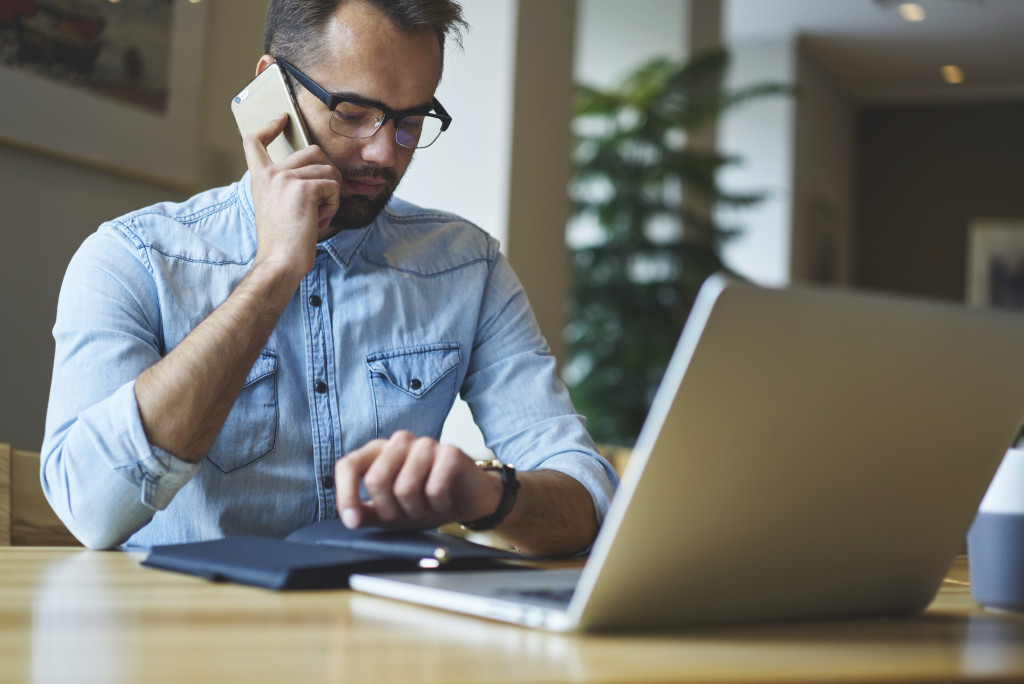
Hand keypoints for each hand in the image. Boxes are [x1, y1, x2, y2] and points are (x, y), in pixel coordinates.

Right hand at [242, 113, 341, 282]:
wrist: (280, 261)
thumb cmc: (283, 241)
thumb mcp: (278, 206)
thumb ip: (288, 185)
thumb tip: (319, 169)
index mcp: (260, 178)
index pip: (254, 142)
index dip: (269, 127)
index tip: (281, 118)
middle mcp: (270, 173)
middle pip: (313, 151)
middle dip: (327, 174)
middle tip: (322, 201)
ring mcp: (285, 179)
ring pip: (328, 169)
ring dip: (332, 193)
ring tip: (318, 214)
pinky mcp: (303, 189)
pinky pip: (333, 186)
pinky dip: (333, 205)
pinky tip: (319, 220)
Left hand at [335, 431, 502, 529]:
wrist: (469, 499)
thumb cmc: (427, 501)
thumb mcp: (391, 512)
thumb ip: (367, 512)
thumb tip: (350, 518)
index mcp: (378, 452)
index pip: (349, 465)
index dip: (346, 495)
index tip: (352, 521)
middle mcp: (399, 442)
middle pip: (376, 479)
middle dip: (390, 510)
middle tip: (406, 515)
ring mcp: (425, 444)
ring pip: (405, 487)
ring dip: (417, 510)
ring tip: (427, 508)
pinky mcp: (450, 452)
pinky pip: (434, 488)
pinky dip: (438, 505)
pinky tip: (444, 501)